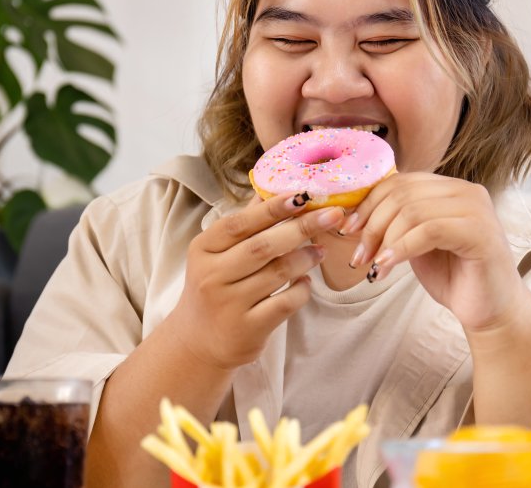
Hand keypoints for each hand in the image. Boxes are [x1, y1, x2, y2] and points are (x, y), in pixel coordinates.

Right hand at [168, 193, 344, 370]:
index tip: (303, 194)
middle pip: (262, 246)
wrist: (198, 343)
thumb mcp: (217, 254)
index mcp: (203, 249)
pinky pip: (285, 303)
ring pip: (278, 273)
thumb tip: (270, 187)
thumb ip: (244, 224)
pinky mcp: (247, 329)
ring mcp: (228, 304)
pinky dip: (302, 289)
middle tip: (332, 215)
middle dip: (302, 227)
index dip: (272, 207)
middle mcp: (212, 275)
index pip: (240, 223)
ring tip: (320, 250)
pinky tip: (305, 282)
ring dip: (306, 258)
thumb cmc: (215, 288)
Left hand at [343, 173, 528, 331]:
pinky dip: (401, 248)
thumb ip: (398, 221)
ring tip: (374, 266)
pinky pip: (429, 231)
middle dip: (372, 224)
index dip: (368, 203)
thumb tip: (353, 213)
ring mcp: (477, 209)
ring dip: (384, 240)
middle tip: (359, 256)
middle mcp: (467, 191)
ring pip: (412, 211)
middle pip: (402, 194)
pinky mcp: (480, 233)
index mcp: (451, 188)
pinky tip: (387, 266)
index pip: (400, 181)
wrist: (490, 311)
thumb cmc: (454, 276)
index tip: (348, 230)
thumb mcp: (417, 241)